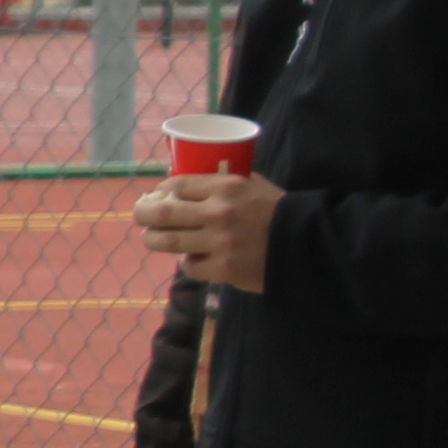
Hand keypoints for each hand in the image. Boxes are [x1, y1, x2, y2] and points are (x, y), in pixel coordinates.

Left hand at [133, 171, 283, 290]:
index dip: (161, 190)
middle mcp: (220, 213)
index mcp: (228, 187)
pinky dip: (187, 263)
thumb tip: (191, 177)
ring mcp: (220, 243)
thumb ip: (226, 181)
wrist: (308, 246)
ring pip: (169, 242)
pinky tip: (191, 260)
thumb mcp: (255, 186)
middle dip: (143, 213)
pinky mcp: (224, 269)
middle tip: (139, 215)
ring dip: (154, 240)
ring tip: (151, 238)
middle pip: (164, 212)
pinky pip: (191, 267)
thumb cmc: (279, 213)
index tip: (156, 194)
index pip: (179, 184)